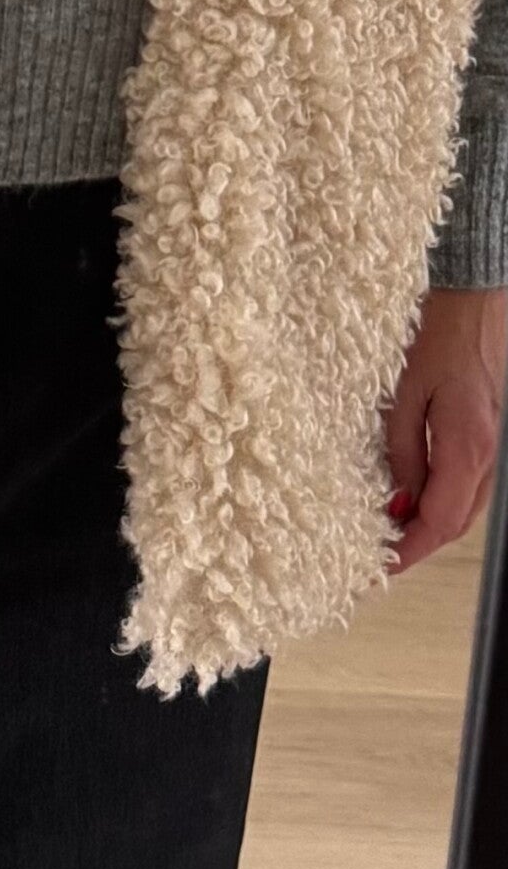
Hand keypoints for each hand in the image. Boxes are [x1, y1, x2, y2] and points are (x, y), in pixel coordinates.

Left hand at [383, 285, 505, 570]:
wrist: (476, 298)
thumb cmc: (440, 335)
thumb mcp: (405, 393)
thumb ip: (402, 451)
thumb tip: (397, 500)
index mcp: (466, 448)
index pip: (439, 523)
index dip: (409, 552)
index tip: (380, 570)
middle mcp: (485, 455)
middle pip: (455, 523)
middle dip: (417, 546)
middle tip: (378, 558)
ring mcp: (489, 446)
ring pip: (462, 506)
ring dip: (428, 525)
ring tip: (389, 535)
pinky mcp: (484, 434)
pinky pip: (465, 482)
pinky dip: (439, 501)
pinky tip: (412, 497)